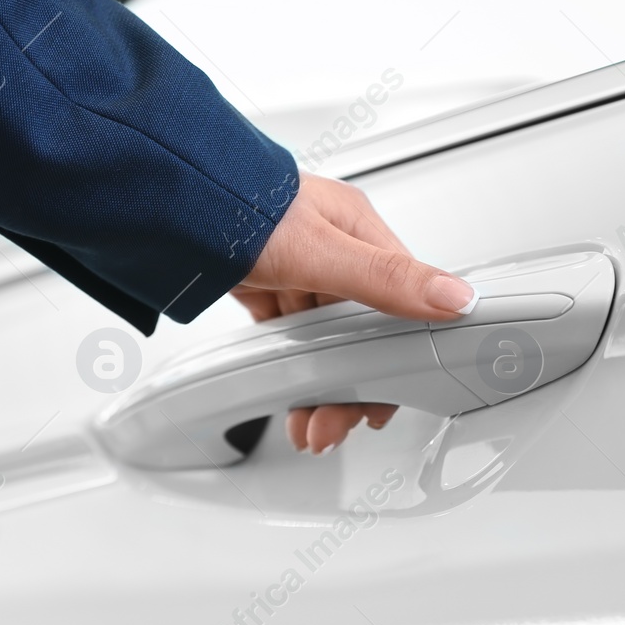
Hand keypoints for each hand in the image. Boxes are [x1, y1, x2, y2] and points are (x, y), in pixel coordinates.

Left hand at [232, 172, 475, 454]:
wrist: (168, 203)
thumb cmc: (239, 207)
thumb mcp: (321, 251)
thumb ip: (386, 280)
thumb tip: (455, 297)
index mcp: (357, 229)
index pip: (400, 301)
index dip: (398, 354)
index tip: (388, 398)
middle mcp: (331, 246)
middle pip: (360, 327)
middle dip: (351, 381)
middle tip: (338, 421)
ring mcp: (296, 265)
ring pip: (323, 336)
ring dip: (320, 381)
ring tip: (311, 421)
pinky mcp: (264, 281)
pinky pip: (289, 333)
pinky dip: (291, 365)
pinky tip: (289, 390)